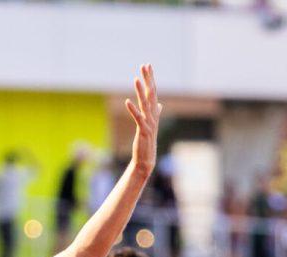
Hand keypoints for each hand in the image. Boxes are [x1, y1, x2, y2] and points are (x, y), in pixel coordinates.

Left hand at [126, 64, 160, 178]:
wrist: (147, 160)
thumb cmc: (147, 142)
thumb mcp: (150, 125)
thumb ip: (155, 113)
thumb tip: (159, 105)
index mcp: (154, 113)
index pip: (153, 92)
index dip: (150, 79)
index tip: (148, 66)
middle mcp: (153, 115)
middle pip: (150, 94)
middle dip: (148, 79)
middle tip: (144, 66)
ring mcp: (149, 123)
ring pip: (145, 104)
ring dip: (140, 91)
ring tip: (136, 79)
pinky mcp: (143, 131)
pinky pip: (138, 118)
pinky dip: (133, 110)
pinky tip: (127, 101)